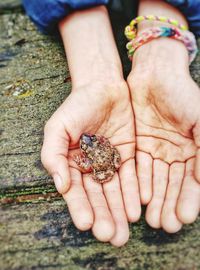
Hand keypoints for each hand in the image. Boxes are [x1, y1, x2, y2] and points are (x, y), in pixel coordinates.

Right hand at [41, 81, 140, 245]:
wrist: (103, 87)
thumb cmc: (76, 106)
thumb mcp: (57, 128)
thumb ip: (53, 155)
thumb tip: (60, 186)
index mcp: (71, 164)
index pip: (76, 191)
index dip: (80, 208)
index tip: (86, 224)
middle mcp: (91, 168)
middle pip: (97, 197)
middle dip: (103, 217)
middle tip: (110, 236)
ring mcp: (110, 163)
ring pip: (115, 192)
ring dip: (119, 212)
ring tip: (124, 231)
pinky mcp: (129, 156)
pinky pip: (131, 177)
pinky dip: (133, 193)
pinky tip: (135, 209)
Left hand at [128, 38, 199, 232]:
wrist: (156, 74)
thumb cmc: (182, 94)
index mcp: (194, 149)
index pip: (192, 180)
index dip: (189, 199)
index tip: (184, 219)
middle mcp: (175, 153)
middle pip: (173, 184)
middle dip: (169, 205)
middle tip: (165, 225)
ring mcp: (156, 149)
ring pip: (156, 179)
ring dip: (154, 199)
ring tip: (151, 219)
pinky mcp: (138, 143)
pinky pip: (140, 166)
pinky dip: (140, 182)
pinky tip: (140, 197)